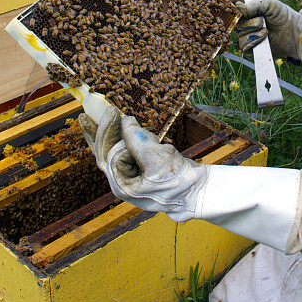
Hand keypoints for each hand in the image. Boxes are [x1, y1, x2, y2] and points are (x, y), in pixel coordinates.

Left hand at [79, 107, 206, 220]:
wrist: (196, 191)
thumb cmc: (179, 180)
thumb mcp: (159, 160)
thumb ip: (139, 141)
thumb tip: (126, 122)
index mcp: (122, 185)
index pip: (111, 154)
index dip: (112, 132)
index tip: (114, 111)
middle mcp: (121, 181)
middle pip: (106, 152)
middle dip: (110, 131)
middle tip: (109, 110)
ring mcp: (128, 175)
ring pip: (115, 149)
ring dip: (121, 133)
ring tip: (127, 122)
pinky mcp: (136, 168)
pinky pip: (124, 150)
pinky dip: (125, 137)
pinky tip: (122, 125)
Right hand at [223, 0, 301, 58]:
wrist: (294, 32)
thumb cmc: (282, 15)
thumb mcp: (270, 3)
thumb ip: (254, 4)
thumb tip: (238, 7)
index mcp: (246, 5)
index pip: (231, 0)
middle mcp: (243, 19)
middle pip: (233, 19)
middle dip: (247, 20)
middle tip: (261, 20)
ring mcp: (245, 33)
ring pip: (239, 32)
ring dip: (253, 30)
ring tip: (266, 29)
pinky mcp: (249, 46)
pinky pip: (244, 45)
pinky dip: (254, 40)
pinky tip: (264, 37)